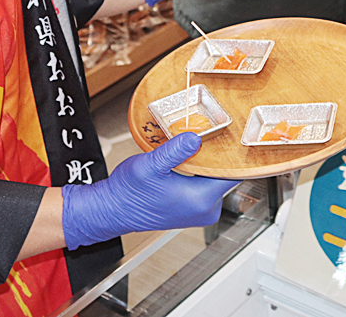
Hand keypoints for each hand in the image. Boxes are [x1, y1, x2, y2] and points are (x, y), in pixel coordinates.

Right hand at [62, 133, 236, 247]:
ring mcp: (200, 212)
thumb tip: (196, 138)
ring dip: (208, 163)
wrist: (111, 210)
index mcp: (200, 200)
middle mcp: (205, 210)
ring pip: (215, 178)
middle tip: (210, 132)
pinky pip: (206, 185)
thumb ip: (174, 151)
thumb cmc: (128, 193)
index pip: (234, 172)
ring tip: (197, 145)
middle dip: (217, 155)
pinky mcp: (193, 209)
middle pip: (225, 174)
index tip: (232, 134)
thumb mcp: (150, 165)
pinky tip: (190, 159)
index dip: (233, 153)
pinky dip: (200, 171)